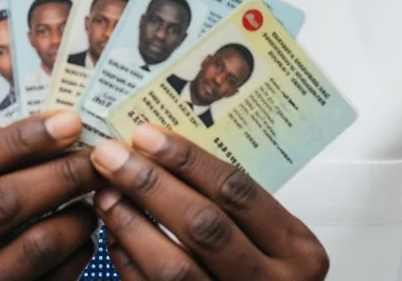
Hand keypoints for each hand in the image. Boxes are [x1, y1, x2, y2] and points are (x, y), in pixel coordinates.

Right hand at [0, 110, 100, 280]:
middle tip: (96, 156)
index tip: (68, 122)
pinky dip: (73, 258)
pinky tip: (83, 241)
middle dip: (60, 172)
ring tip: (93, 199)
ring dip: (74, 216)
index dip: (23, 138)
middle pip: (4, 201)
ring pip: (33, 245)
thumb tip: (42, 136)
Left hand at [90, 124, 328, 279]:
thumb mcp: (270, 236)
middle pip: (204, 225)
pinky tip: (114, 234)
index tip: (145, 134)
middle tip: (111, 156)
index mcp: (296, 249)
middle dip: (151, 184)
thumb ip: (229, 201)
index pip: (236, 190)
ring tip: (105, 192)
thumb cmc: (264, 272)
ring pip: (175, 267)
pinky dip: (129, 262)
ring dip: (132, 223)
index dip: (187, 159)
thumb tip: (160, 147)